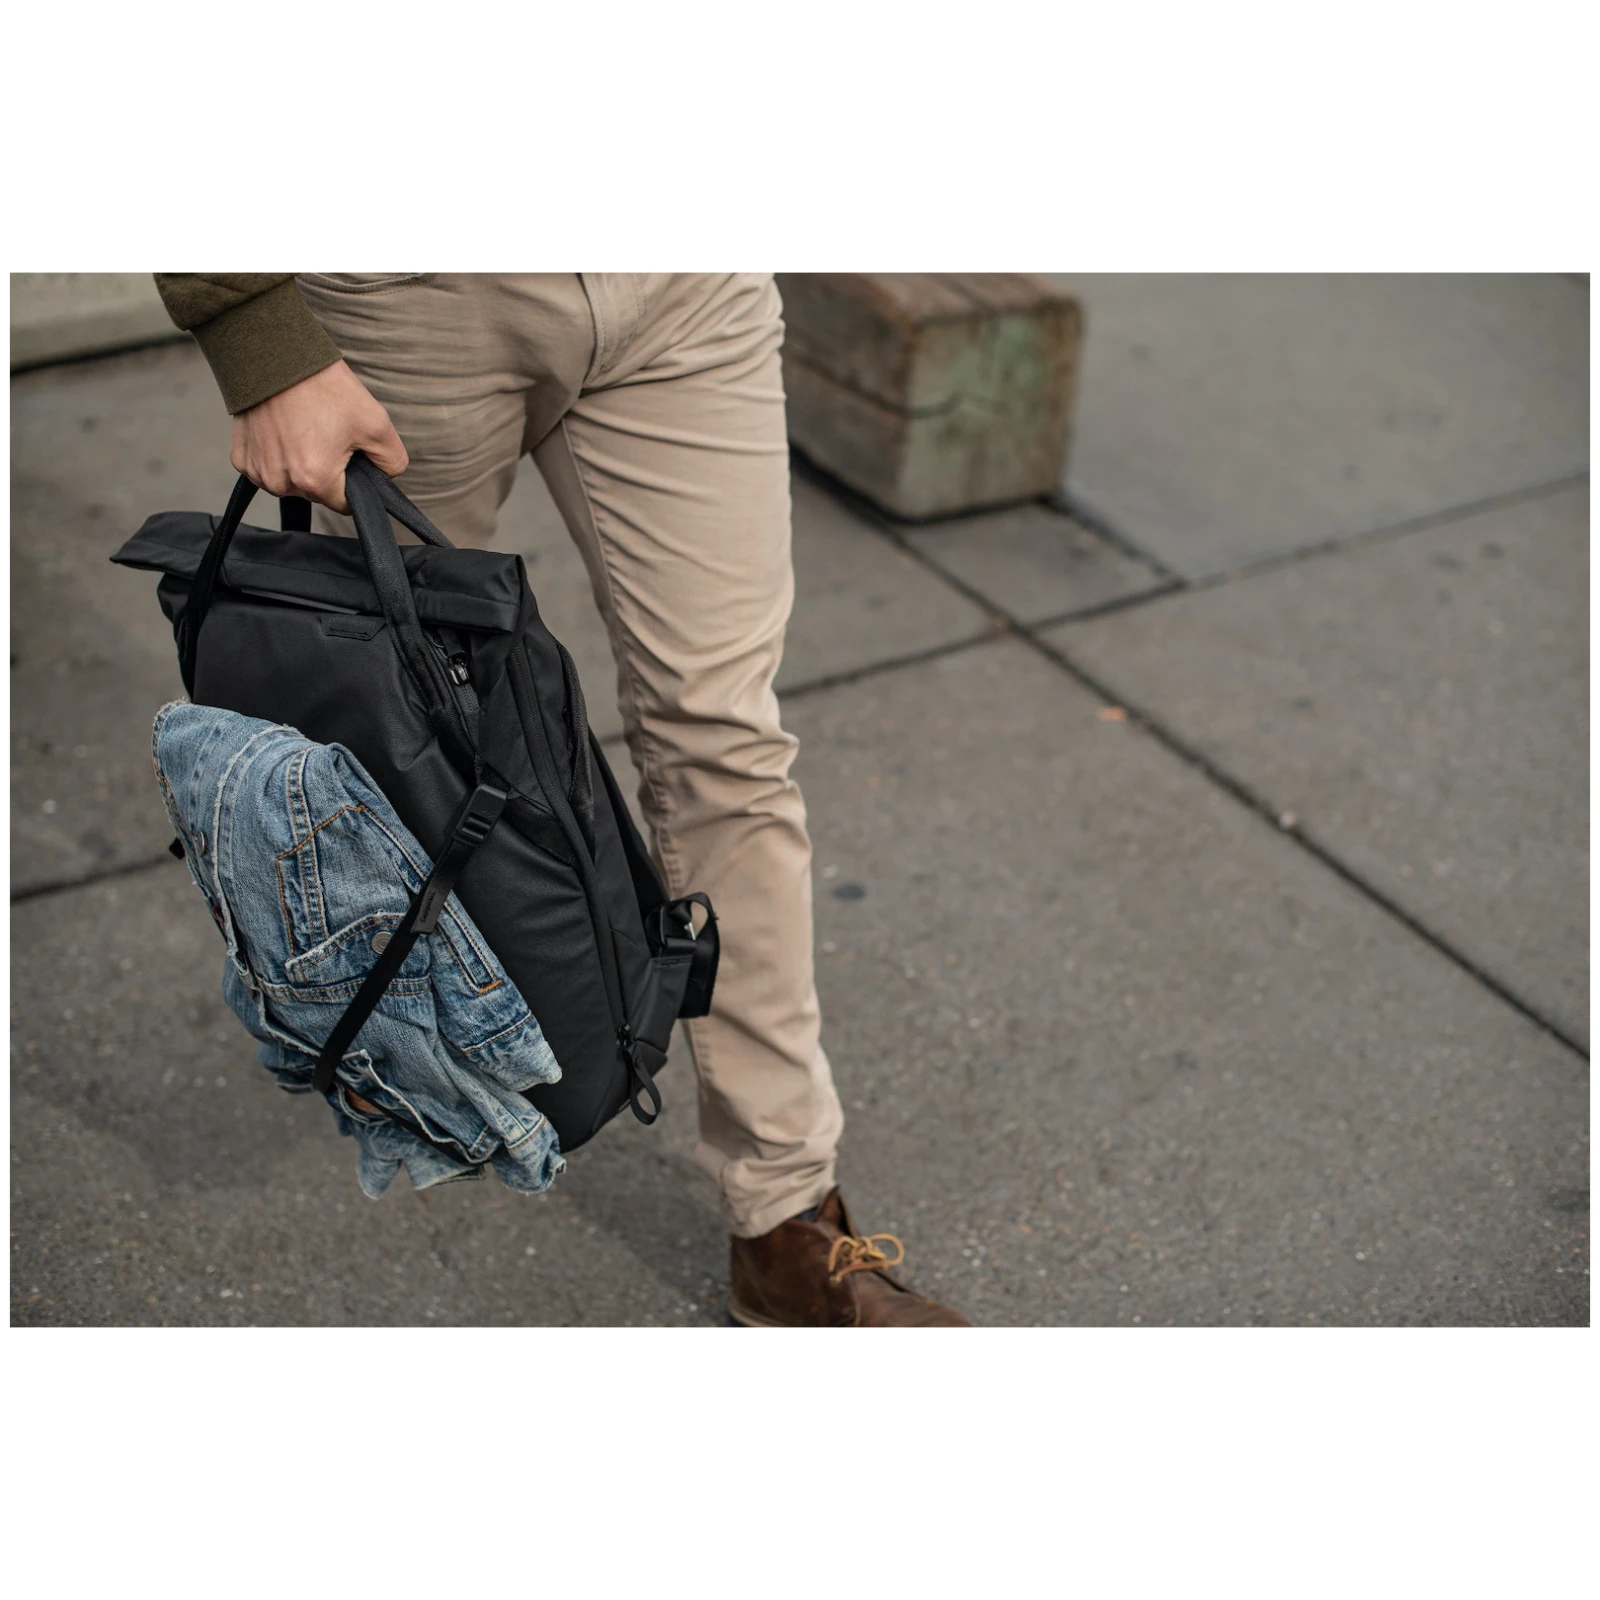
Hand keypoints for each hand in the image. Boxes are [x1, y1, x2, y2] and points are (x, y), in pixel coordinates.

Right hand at [229, 359, 408, 512]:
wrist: (275, 354)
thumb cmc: (324, 387)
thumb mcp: (377, 424)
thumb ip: (392, 462)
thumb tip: (387, 479)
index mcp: (316, 480)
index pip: (345, 504)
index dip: (354, 482)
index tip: (351, 455)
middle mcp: (282, 483)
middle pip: (317, 493)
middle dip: (328, 470)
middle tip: (328, 434)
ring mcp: (258, 472)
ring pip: (292, 483)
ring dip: (301, 464)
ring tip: (305, 428)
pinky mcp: (241, 458)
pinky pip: (268, 469)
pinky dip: (278, 455)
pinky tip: (283, 430)